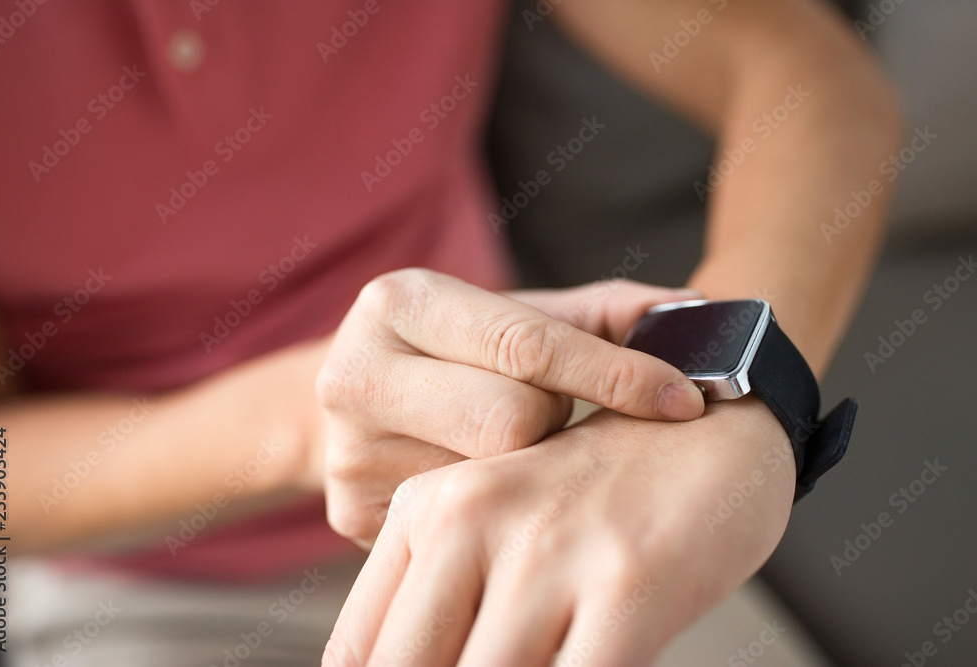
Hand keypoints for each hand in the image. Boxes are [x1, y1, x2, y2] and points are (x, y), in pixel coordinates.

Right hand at [314, 268, 704, 544]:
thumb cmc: (452, 353)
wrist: (350, 395)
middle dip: (553, 424)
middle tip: (550, 416)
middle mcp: (356, 371)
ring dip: (528, 468)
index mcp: (398, 303)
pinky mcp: (353, 513)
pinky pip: (462, 525)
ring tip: (518, 448)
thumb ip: (596, 314)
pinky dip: (494, 506)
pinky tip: (489, 485)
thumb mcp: (507, 316)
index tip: (681, 399)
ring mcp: (349, 451)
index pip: (526, 344)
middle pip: (510, 422)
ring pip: (491, 481)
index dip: (616, 374)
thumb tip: (694, 318)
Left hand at [323, 396, 794, 665]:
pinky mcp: (626, 584)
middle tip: (495, 664)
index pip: (359, 650)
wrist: (712, 426)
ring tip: (539, 660)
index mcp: (427, 508)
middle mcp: (471, 520)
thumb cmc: (602, 490)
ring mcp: (547, 551)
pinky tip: (589, 665)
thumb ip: (440, 599)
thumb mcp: (494, 520)